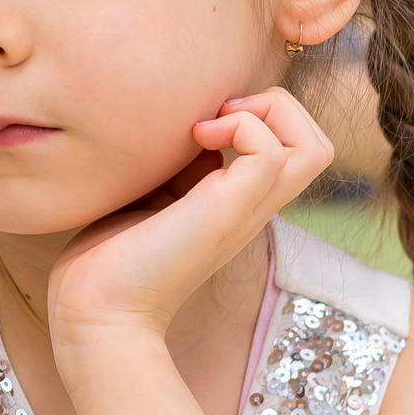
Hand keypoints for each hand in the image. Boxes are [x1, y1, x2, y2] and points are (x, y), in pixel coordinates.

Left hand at [48, 89, 333, 344]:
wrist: (95, 309)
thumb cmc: (110, 257)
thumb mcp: (153, 194)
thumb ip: (181, 165)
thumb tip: (195, 127)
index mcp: (239, 204)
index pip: (294, 149)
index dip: (263, 114)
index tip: (207, 119)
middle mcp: (253, 208)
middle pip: (318, 145)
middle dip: (276, 105)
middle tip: (219, 114)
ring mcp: (246, 211)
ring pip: (315, 146)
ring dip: (266, 112)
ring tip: (211, 124)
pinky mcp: (227, 210)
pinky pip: (271, 151)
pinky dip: (240, 125)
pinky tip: (196, 138)